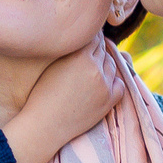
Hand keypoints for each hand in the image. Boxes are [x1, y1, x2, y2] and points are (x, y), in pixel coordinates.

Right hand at [5, 40, 122, 162]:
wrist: (45, 125)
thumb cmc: (43, 94)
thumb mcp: (55, 65)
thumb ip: (72, 50)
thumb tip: (84, 39)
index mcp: (80, 56)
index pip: (94, 37)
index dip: (91, 37)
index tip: (87, 39)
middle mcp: (95, 68)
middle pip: (104, 50)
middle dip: (98, 50)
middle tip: (90, 54)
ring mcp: (104, 85)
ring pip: (112, 65)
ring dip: (105, 64)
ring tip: (93, 68)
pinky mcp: (109, 100)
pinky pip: (120, 83)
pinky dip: (114, 80)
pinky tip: (104, 82)